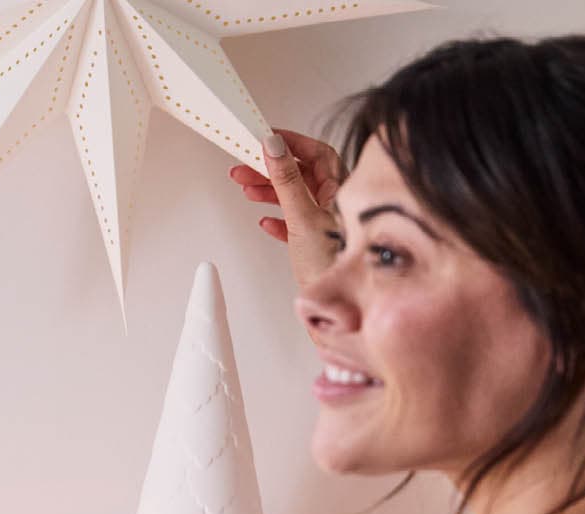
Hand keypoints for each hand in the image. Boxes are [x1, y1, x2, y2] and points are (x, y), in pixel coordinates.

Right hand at [229, 128, 344, 289]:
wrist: (336, 304)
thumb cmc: (330, 264)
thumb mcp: (303, 216)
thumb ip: (286, 181)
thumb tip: (273, 147)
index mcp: (339, 190)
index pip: (315, 154)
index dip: (290, 143)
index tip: (266, 138)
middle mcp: (335, 203)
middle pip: (300, 175)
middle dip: (271, 169)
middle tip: (245, 165)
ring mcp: (325, 223)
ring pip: (294, 198)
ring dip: (269, 192)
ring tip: (247, 189)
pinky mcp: (314, 245)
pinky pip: (294, 224)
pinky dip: (278, 220)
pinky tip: (266, 221)